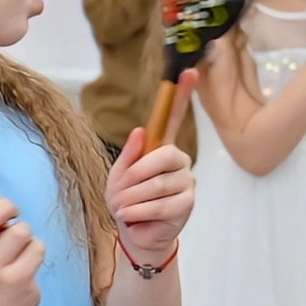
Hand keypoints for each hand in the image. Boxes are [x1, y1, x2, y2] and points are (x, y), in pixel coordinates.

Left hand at [108, 91, 195, 269]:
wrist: (133, 234)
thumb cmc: (126, 202)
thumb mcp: (117, 177)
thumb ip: (129, 156)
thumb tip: (141, 131)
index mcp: (160, 149)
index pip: (174, 118)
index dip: (181, 96)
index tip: (188, 71)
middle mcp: (178, 160)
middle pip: (163, 156)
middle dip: (134, 176)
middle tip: (118, 193)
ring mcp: (186, 181)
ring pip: (159, 183)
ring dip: (132, 197)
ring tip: (121, 207)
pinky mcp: (187, 203)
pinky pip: (163, 202)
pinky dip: (140, 210)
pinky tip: (131, 216)